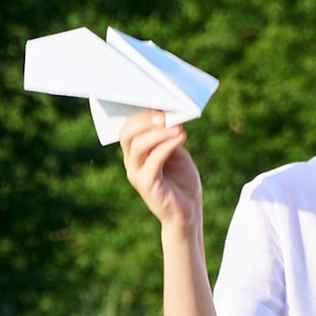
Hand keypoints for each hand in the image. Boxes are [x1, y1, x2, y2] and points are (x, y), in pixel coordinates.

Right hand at [121, 110, 203, 234]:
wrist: (188, 212)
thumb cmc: (182, 181)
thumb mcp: (176, 152)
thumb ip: (168, 136)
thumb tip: (169, 114)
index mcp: (136, 153)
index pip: (128, 128)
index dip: (141, 114)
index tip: (159, 103)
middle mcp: (132, 163)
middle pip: (127, 135)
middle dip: (144, 121)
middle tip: (163, 114)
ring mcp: (137, 175)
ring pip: (138, 146)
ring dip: (159, 133)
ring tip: (178, 127)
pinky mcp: (148, 185)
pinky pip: (153, 161)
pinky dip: (167, 146)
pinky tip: (180, 137)